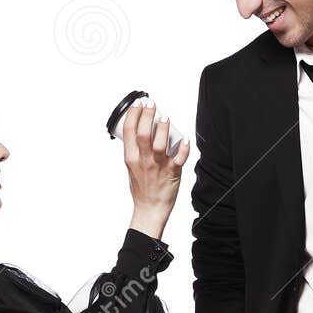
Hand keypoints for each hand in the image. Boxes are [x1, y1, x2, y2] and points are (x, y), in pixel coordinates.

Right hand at [121, 99, 190, 238]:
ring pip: (160, 143)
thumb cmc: (141, 189)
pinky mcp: (172, 172)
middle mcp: (143, 161)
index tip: (137, 103)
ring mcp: (158, 166)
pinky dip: (183, 147)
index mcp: (130, 158)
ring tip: (165, 117)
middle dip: (148, 114)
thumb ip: (135, 151)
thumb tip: (140, 132)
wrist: (150, 209)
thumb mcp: (131, 168)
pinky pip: (179, 158)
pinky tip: (184, 139)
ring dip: (163, 127)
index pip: (129, 131)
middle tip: (152, 104)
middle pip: (143, 133)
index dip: (133, 114)